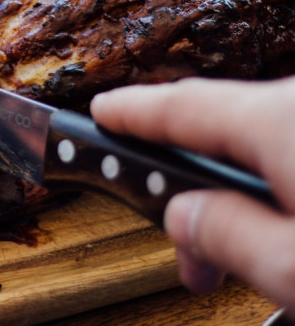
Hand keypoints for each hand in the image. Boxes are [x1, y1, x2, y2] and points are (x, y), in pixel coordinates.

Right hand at [90, 76, 294, 310]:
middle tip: (185, 256)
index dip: (130, 113)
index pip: (181, 107)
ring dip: (239, 204)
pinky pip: (291, 157)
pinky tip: (281, 237)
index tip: (101, 112)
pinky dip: (276, 193)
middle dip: (190, 192)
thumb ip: (225, 234)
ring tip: (235, 268)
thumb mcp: (292, 268)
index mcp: (280, 120)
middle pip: (223, 133)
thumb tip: (183, 215)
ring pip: (263, 151)